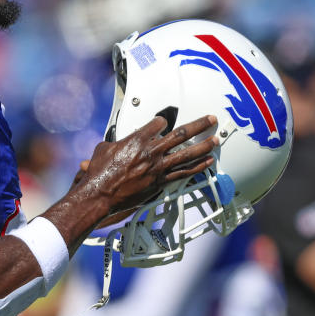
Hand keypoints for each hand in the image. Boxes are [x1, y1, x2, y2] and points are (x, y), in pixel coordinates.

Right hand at [75, 115, 218, 215]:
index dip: (162, 121)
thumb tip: (118, 144)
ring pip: (187, 154)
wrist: (100, 195)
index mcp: (137, 139)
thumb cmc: (99, 174)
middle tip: (210, 120)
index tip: (164, 122)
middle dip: (198, 125)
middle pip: (181, 134)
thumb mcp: (104, 148)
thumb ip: (117, 143)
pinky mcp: (160, 182)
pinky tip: (207, 163)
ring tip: (215, 141)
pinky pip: (183, 173)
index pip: (158, 123)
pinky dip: (197, 167)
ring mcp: (157, 167)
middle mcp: (151, 152)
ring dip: (204, 146)